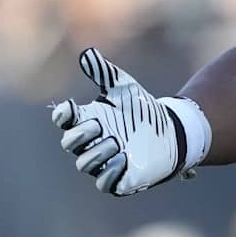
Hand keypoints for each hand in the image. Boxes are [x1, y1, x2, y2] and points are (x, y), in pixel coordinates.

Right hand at [51, 49, 209, 195]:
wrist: (173, 130)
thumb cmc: (143, 109)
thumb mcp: (125, 88)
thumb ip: (105, 73)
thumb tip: (87, 53)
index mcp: (88, 120)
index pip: (64, 120)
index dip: (63, 115)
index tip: (70, 107)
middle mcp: (91, 143)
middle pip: (70, 144)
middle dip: (81, 135)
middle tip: (100, 125)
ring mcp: (103, 162)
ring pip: (85, 164)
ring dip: (97, 153)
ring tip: (117, 143)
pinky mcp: (120, 179)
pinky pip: (105, 183)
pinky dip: (109, 174)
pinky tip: (123, 159)